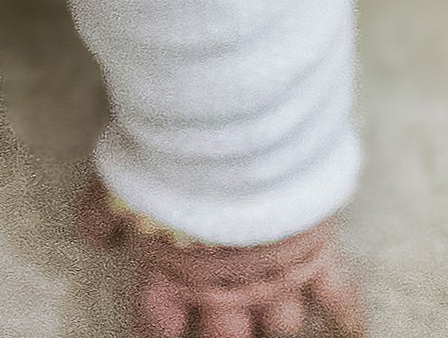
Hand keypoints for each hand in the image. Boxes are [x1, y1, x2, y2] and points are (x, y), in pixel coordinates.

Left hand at [81, 179, 363, 337]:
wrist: (224, 130)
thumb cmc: (166, 155)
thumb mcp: (118, 180)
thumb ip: (102, 211)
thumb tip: (96, 237)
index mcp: (173, 274)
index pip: (159, 324)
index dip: (158, 325)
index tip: (161, 323)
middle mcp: (225, 289)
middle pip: (226, 336)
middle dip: (220, 333)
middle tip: (219, 324)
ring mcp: (273, 275)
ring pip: (281, 323)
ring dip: (274, 322)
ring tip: (272, 320)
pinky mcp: (312, 252)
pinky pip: (339, 292)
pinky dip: (347, 312)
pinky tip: (351, 330)